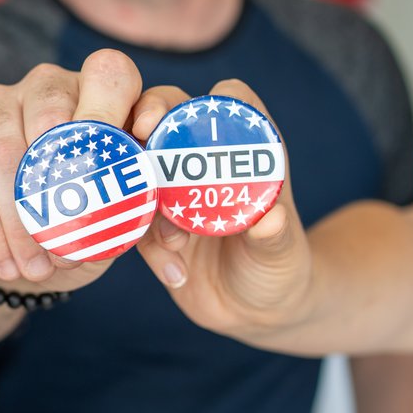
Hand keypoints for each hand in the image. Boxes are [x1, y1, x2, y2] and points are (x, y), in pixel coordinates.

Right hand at [0, 48, 145, 293]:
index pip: (110, 74)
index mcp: (96, 94)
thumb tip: (174, 250)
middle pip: (52, 110)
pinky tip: (6, 263)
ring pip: (5, 151)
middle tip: (71, 244)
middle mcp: (45, 86)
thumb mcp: (116, 220)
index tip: (121, 154)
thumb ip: (143, 219)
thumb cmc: (75, 223)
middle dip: (62, 185)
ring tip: (38, 269)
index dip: (116, 107)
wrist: (9, 249)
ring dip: (22, 220)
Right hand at [130, 79, 318, 338]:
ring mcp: (170, 187)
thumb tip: (271, 220)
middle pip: (166, 114)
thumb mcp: (282, 253)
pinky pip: (130, 218)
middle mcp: (203, 159)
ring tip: (175, 242)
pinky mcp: (148, 220)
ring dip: (144, 194)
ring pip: (137, 160)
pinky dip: (147, 244)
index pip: (228, 100)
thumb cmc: (279, 270)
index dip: (210, 100)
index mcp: (244, 150)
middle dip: (146, 118)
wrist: (252, 312)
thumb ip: (277, 236)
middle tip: (140, 135)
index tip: (193, 115)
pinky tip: (175, 273)